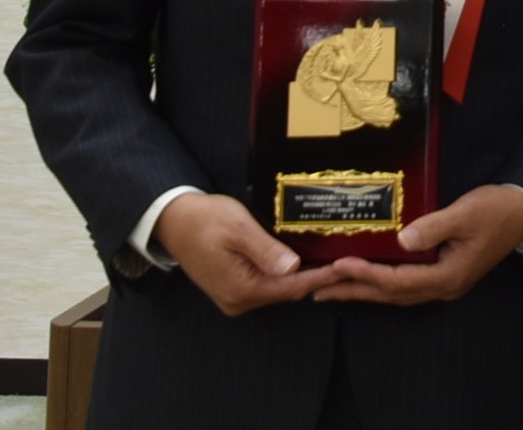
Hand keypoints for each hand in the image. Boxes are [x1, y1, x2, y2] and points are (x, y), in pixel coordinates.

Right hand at [152, 192, 341, 315]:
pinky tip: (302, 260)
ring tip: (330, 260)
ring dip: (302, 276)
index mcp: (241, 289)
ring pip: (278, 289)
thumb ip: (266, 250)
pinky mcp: (233, 289)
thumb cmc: (206, 220)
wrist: (174, 221)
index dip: (321, 277)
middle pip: (287, 291)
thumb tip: (292, 267)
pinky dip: (285, 274)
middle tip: (346, 261)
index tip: (347, 267)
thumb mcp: (239, 229)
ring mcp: (234, 297)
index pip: (291, 287)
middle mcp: (238, 301)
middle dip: (315, 277)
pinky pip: (266, 285)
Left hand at [312, 183, 522, 306]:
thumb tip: (401, 240)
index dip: (366, 275)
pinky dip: (382, 283)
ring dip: (365, 290)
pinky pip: (406, 285)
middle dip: (355, 291)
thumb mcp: (465, 213)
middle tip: (318, 290)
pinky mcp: (447, 274)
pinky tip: (368, 279)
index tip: (338, 266)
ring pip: (397, 293)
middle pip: (392, 294)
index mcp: (448, 276)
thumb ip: (433, 227)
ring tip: (332, 289)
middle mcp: (444, 287)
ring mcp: (446, 283)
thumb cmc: (497, 209)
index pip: (397, 281)